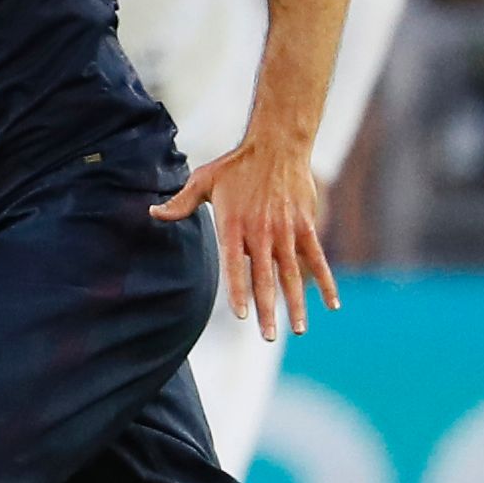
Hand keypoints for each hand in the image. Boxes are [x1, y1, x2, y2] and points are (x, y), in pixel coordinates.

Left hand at [153, 136, 338, 333]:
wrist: (276, 145)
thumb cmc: (235, 166)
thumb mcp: (202, 181)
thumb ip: (180, 204)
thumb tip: (152, 213)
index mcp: (234, 225)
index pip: (235, 265)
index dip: (239, 291)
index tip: (242, 315)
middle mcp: (261, 232)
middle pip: (265, 277)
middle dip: (268, 309)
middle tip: (267, 337)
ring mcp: (286, 231)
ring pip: (292, 274)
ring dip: (296, 304)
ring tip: (298, 330)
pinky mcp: (306, 226)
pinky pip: (317, 259)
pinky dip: (325, 282)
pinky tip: (331, 304)